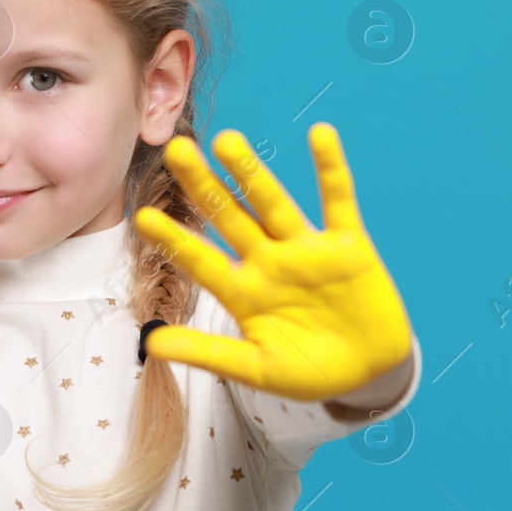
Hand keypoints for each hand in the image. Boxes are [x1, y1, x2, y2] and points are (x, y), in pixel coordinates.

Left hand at [133, 122, 412, 403]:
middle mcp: (269, 262)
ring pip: (274, 203)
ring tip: (226, 140)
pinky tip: (320, 134)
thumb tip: (150, 345)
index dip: (175, 240)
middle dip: (205, 186)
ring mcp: (307, 250)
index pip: (201, 260)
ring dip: (252, 172)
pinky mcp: (349, 246)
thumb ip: (207, 354)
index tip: (143, 218)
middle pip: (230, 217)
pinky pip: (339, 202)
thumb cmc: (308, 372)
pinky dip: (332, 169)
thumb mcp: (255, 369)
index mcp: (243, 292)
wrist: (368, 376)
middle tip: (176, 150)